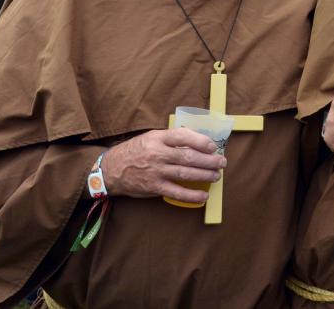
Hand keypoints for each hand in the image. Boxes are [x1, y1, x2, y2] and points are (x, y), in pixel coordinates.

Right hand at [100, 129, 225, 203]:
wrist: (110, 169)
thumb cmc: (135, 151)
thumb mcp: (151, 137)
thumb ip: (171, 138)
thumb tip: (197, 139)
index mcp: (158, 138)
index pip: (183, 136)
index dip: (201, 141)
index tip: (213, 146)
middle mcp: (158, 154)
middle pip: (189, 157)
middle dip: (209, 160)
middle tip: (222, 163)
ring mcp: (156, 172)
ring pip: (186, 173)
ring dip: (205, 175)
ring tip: (216, 176)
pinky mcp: (154, 187)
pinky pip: (176, 192)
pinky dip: (191, 195)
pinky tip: (203, 196)